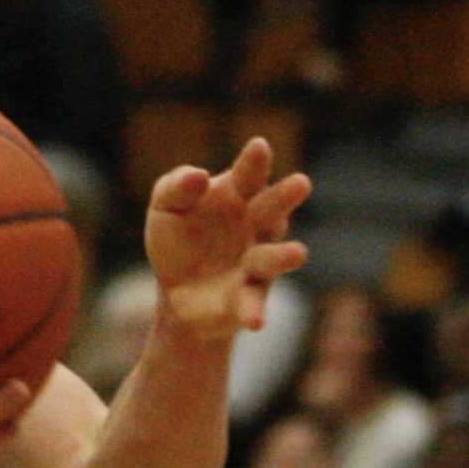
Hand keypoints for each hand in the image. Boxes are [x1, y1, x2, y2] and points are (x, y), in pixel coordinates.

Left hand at [144, 136, 310, 338]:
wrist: (177, 291)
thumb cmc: (179, 238)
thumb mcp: (166, 207)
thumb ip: (176, 186)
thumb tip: (199, 177)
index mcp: (237, 196)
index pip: (248, 175)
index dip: (254, 162)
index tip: (259, 146)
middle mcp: (256, 226)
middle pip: (272, 209)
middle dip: (286, 197)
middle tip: (302, 183)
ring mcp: (255, 262)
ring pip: (273, 257)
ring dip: (284, 256)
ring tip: (297, 254)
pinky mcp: (248, 297)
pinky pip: (253, 303)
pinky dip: (253, 311)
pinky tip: (255, 321)